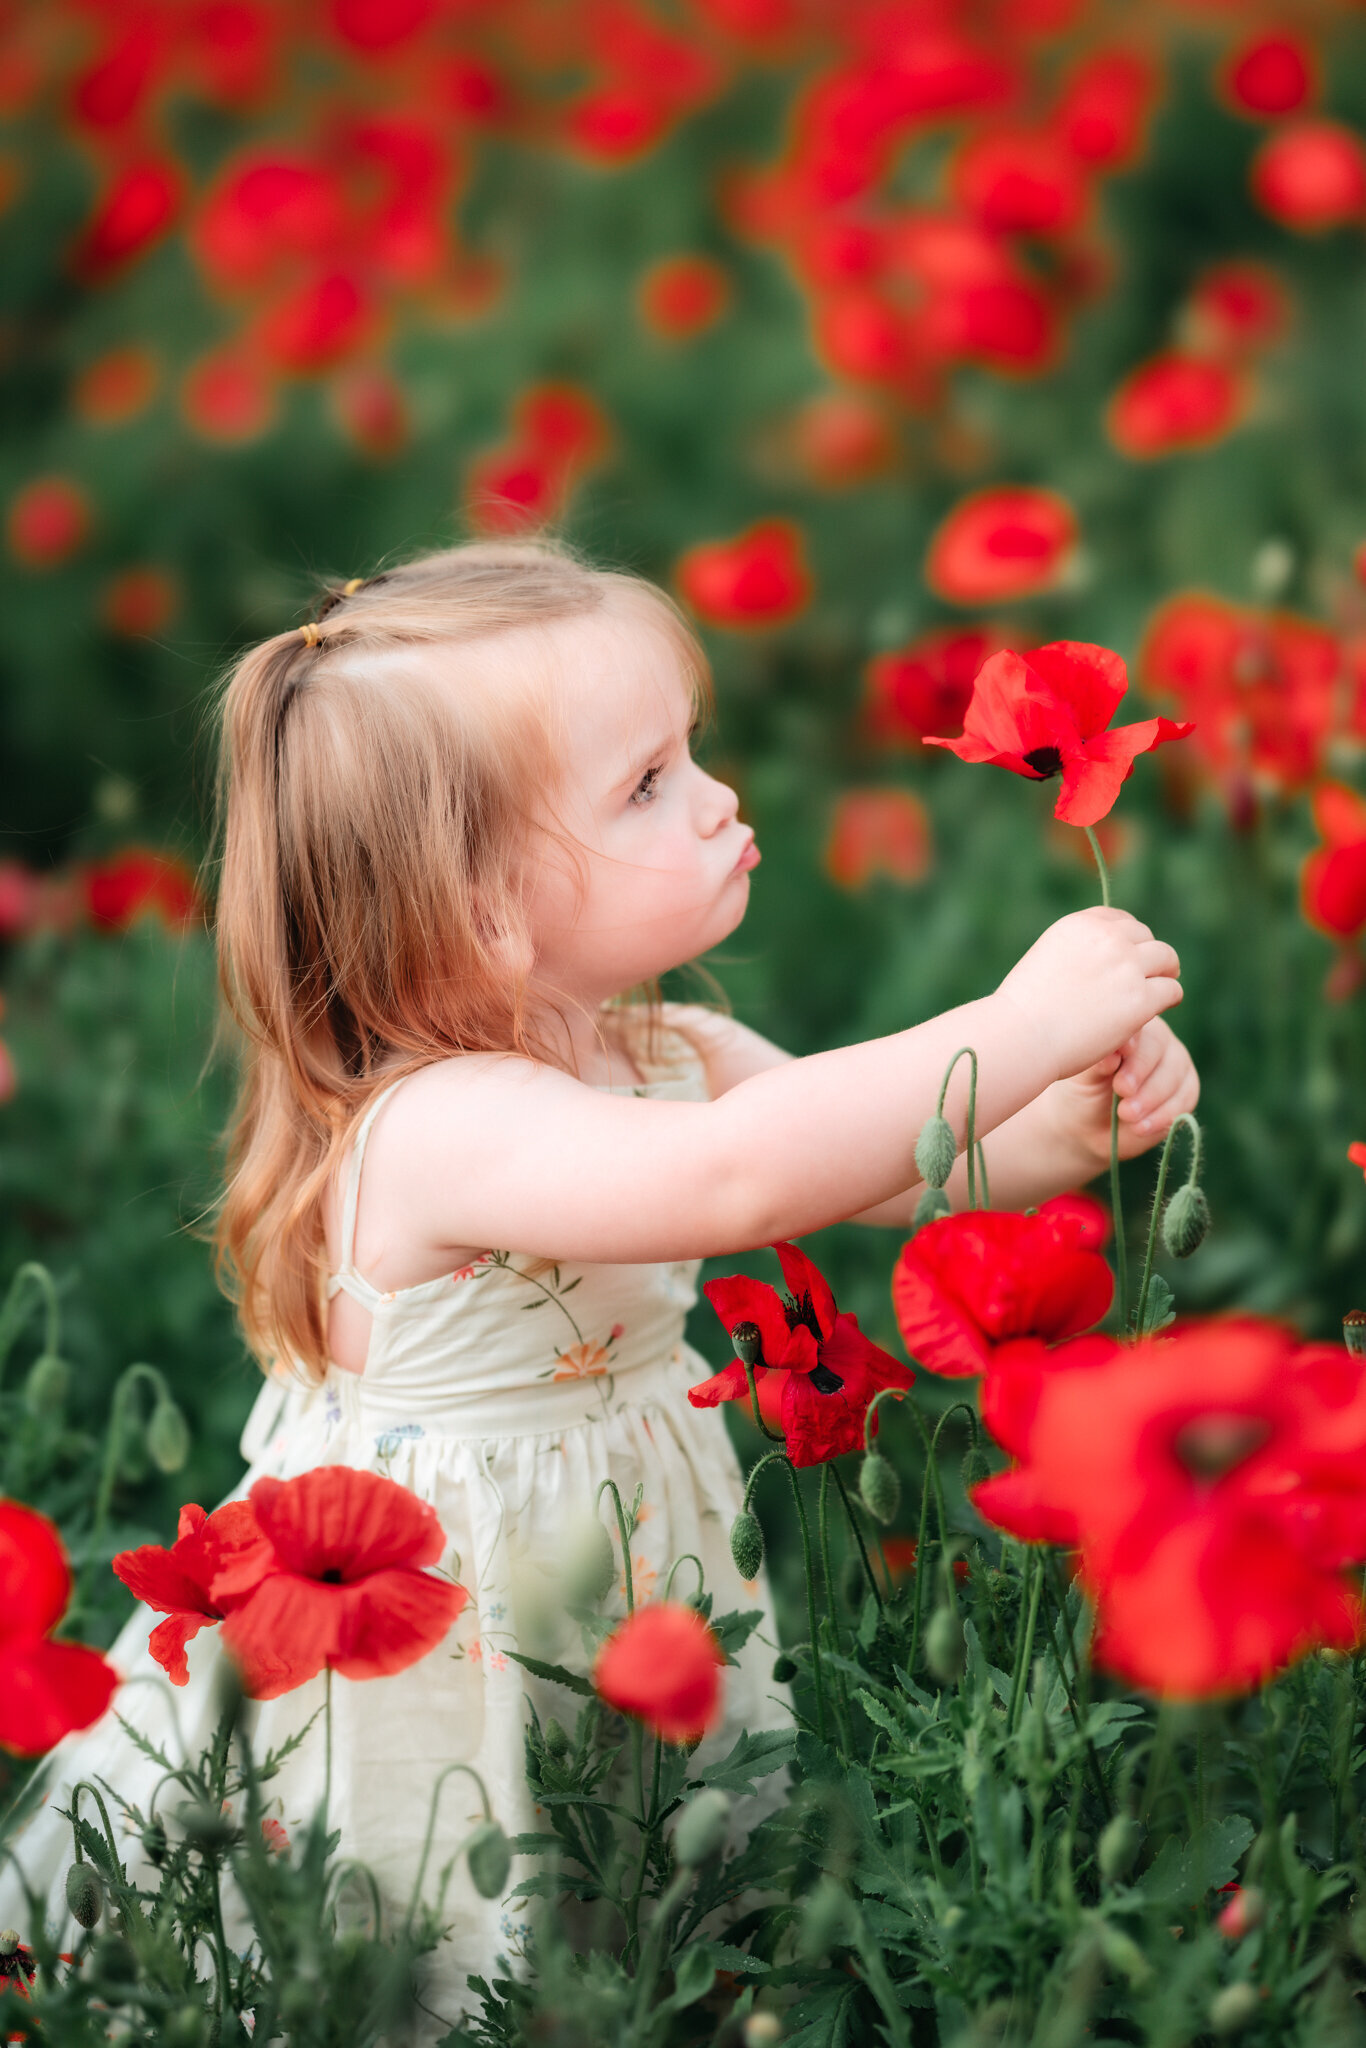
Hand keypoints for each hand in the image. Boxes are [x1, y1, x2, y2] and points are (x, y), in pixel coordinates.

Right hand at [996, 907, 1182, 1082]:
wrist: (1021, 1036)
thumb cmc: (1024, 1010)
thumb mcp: (1045, 960)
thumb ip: (1076, 952)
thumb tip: (1102, 959)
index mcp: (1080, 925)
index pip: (1119, 919)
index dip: (1129, 938)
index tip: (1131, 955)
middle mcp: (1107, 938)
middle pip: (1146, 936)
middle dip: (1149, 954)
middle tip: (1151, 974)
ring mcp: (1127, 967)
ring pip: (1166, 958)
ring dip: (1165, 972)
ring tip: (1162, 987)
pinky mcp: (1141, 999)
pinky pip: (1171, 990)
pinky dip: (1169, 998)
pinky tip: (1162, 1008)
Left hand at [1050, 1019, 1200, 1173]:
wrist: (1091, 1124)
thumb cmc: (1084, 1090)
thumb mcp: (1083, 1076)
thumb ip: (1097, 1063)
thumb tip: (1112, 1054)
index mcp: (1130, 1025)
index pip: (1137, 1025)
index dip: (1132, 1043)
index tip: (1120, 1058)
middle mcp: (1158, 1038)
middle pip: (1159, 1048)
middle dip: (1140, 1073)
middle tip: (1122, 1091)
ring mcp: (1177, 1063)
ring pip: (1174, 1075)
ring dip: (1151, 1099)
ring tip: (1126, 1114)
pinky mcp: (1187, 1090)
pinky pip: (1184, 1100)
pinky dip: (1162, 1116)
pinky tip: (1140, 1127)